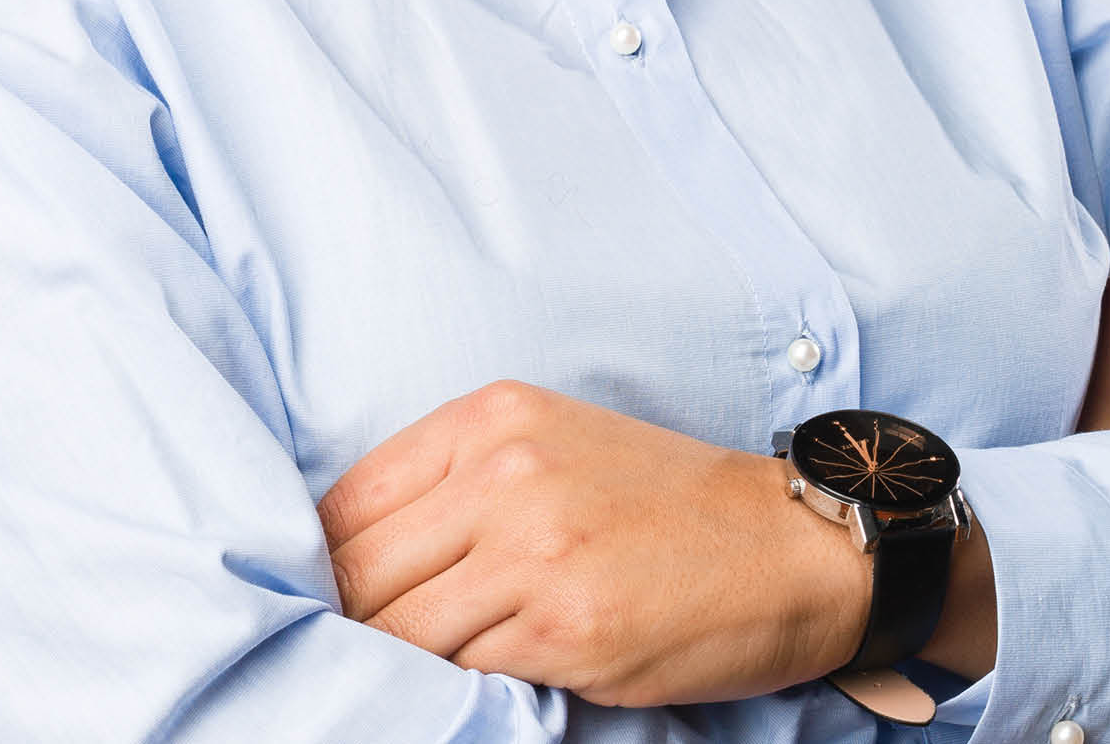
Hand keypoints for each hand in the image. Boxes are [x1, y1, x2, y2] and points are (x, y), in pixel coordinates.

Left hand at [319, 380, 868, 706]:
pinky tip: (468, 688)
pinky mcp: (565, 631)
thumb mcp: (552, 446)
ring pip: (400, 632)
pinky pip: (463, 675)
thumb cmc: (665, 505)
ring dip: (391, 666)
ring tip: (392, 681)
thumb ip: (456, 482)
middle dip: (343, 624)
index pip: (346, 501)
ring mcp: (535, 554)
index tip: (321, 601)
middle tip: (339, 656)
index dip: (318, 564)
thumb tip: (348, 554)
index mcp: (491, 419)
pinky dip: (454, 690)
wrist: (790, 547)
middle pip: (358, 572)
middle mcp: (505, 474)